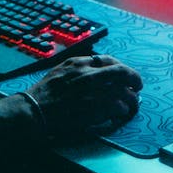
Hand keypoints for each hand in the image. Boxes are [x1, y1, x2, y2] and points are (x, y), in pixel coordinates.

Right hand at [26, 54, 141, 135]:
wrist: (34, 108)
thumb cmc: (44, 93)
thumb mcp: (59, 71)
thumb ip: (77, 69)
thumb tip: (94, 72)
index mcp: (78, 63)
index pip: (108, 59)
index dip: (121, 67)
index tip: (125, 74)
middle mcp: (87, 73)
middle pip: (121, 72)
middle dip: (134, 78)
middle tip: (138, 86)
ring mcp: (92, 90)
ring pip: (123, 91)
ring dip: (131, 98)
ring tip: (131, 104)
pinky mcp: (94, 107)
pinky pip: (117, 106)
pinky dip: (121, 110)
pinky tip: (119, 113)